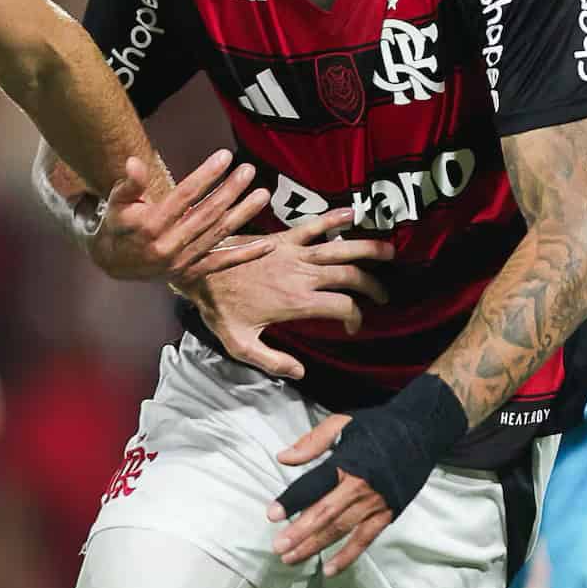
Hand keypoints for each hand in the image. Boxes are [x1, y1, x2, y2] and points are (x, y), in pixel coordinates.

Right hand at [86, 151, 271, 282]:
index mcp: (151, 225)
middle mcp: (169, 245)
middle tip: (248, 170)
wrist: (115, 264)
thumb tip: (133, 162)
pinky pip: (223, 263)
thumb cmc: (119, 226)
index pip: (184, 196)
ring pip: (219, 235)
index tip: (225, 156)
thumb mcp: (117, 203)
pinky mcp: (192, 272)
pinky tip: (268, 243)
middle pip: (207, 213)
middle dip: (230, 190)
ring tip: (262, 195)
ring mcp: (183, 261)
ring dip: (243, 215)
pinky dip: (246, 254)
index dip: (206, 175)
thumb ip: (129, 184)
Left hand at [187, 207, 394, 379]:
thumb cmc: (219, 309)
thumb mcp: (241, 344)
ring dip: (367, 249)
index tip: (353, 326)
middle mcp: (301, 275)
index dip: (356, 317)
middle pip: (350, 275)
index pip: (343, 306)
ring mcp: (293, 253)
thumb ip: (272, 361)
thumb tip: (300, 373)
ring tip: (389, 251)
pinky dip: (334, 218)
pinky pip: (313, 225)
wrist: (197, 270)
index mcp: (296, 302)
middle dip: (372, 285)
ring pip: (340, 247)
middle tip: (382, 294)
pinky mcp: (282, 237)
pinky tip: (352, 214)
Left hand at [268, 414, 393, 574]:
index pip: (313, 485)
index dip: (292, 500)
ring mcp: (375, 504)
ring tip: (291, 558)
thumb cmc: (377, 428)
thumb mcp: (343, 424)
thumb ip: (312, 442)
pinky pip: (365, 540)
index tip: (272, 514)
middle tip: (278, 547)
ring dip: (315, 546)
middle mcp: (360, 486)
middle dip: (299, 532)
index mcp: (347, 463)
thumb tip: (283, 457)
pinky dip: (347, 556)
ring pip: (341, 530)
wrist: (420, 434)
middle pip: (325, 513)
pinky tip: (329, 569)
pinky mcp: (388, 514)